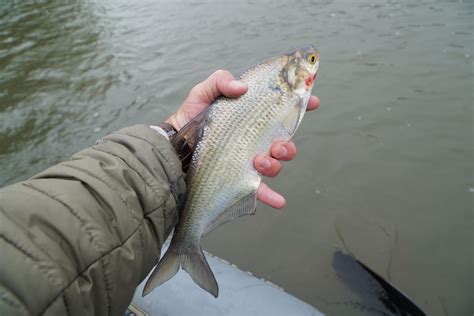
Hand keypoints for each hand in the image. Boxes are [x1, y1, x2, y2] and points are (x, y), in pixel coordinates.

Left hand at [166, 70, 319, 208]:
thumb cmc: (190, 116)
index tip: (312, 101)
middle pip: (285, 143)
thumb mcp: (203, 92)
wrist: (174, 146)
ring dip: (275, 165)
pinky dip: (272, 196)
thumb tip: (242, 87)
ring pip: (276, 164)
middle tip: (275, 146)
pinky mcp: (240, 178)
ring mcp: (249, 160)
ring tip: (259, 162)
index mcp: (252, 117)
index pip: (282, 110)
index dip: (301, 105)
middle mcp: (255, 139)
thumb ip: (220, 81)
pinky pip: (260, 190)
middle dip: (287, 146)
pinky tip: (279, 201)